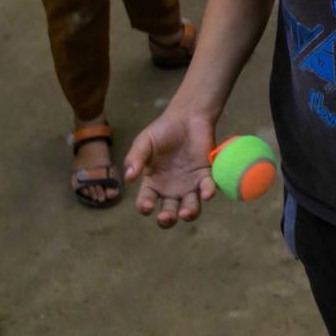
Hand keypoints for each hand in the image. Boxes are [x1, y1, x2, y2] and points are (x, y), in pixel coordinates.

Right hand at [124, 110, 217, 226]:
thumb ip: (136, 158)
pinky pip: (208, 188)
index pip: (146, 202)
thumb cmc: (163, 131)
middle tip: (166, 216)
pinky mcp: (206, 176)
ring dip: (189, 214)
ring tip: (185, 213)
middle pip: (169, 212)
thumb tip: (127, 177)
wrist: (187, 116)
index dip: (145, 207)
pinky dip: (208, 193)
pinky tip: (206, 193)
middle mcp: (171, 189)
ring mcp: (190, 184)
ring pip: (190, 208)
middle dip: (167, 219)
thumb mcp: (144, 142)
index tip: (147, 205)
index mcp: (153, 183)